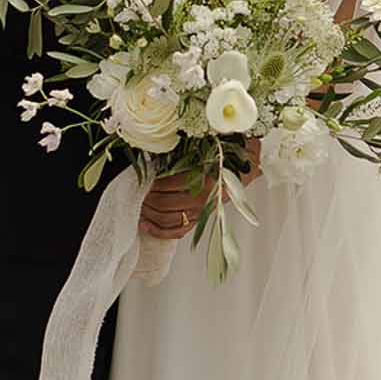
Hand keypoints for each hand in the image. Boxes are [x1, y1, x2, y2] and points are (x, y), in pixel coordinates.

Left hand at [138, 149, 260, 240]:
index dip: (151, 183)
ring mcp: (201, 212)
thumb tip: (152, 157)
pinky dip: (158, 231)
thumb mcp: (202, 148)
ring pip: (167, 219)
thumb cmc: (222, 155)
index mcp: (203, 180)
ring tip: (139, 204)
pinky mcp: (200, 220)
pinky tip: (145, 224)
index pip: (168, 186)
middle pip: (164, 204)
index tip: (141, 178)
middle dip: (146, 198)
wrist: (243, 168)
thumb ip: (179, 153)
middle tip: (137, 191)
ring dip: (149, 213)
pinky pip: (176, 231)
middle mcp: (203, 199)